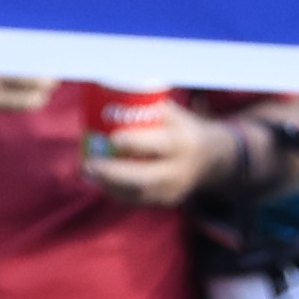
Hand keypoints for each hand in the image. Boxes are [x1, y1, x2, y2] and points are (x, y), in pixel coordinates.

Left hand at [82, 105, 237, 206]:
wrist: (211, 159)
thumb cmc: (182, 130)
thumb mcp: (175, 116)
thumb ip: (151, 110)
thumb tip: (115, 96)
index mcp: (185, 143)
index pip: (160, 145)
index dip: (135, 142)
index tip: (113, 137)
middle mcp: (180, 170)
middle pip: (145, 177)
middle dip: (113, 173)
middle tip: (89, 164)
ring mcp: (174, 190)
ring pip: (137, 193)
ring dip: (109, 184)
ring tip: (88, 173)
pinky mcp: (166, 201)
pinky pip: (137, 201)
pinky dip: (116, 193)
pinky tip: (100, 183)